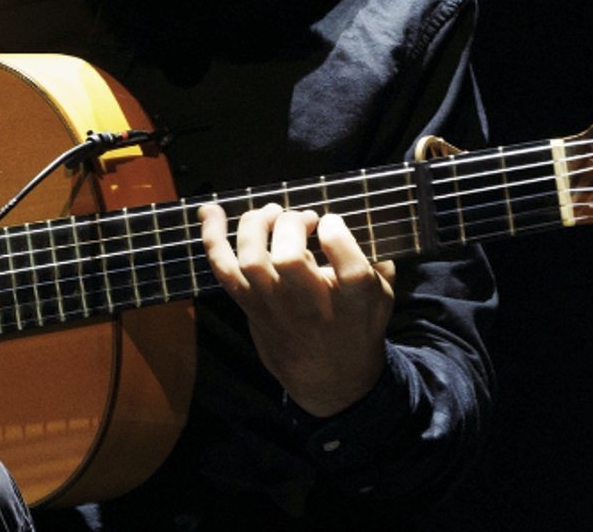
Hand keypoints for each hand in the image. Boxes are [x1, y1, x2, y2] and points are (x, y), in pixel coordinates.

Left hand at [198, 202, 394, 416]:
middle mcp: (312, 308)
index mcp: (354, 303)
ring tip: (271, 213)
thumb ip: (377, 261)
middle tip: (302, 219)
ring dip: (255, 225)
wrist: (330, 380)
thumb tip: (366, 221)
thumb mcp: (382, 299)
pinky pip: (224, 270)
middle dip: (291, 224)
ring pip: (251, 261)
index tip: (330, 222)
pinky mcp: (250, 307)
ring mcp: (275, 309)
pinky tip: (211, 212)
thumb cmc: (356, 327)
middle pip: (290, 260)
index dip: (337, 235)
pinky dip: (213, 238)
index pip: (349, 268)